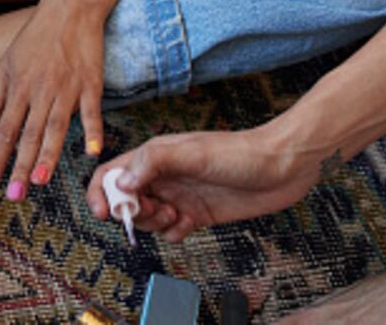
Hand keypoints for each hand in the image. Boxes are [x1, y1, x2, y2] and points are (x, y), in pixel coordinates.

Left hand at [0, 0, 106, 199]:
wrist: (68, 9)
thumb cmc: (34, 39)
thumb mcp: (6, 66)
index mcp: (17, 88)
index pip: (3, 130)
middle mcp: (39, 91)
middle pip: (27, 133)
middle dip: (19, 166)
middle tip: (13, 194)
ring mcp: (66, 88)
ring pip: (55, 127)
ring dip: (47, 154)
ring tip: (39, 180)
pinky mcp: (91, 84)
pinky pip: (91, 111)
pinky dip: (91, 130)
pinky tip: (90, 152)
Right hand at [86, 127, 319, 241]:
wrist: (284, 166)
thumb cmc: (240, 152)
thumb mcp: (193, 152)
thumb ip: (154, 163)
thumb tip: (123, 181)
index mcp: (153, 157)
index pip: (111, 173)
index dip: (101, 193)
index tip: (105, 212)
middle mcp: (162, 176)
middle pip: (126, 200)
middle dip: (133, 212)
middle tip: (155, 211)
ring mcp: (179, 196)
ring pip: (148, 218)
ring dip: (155, 224)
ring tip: (176, 215)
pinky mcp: (197, 214)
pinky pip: (172, 231)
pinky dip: (175, 233)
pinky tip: (189, 224)